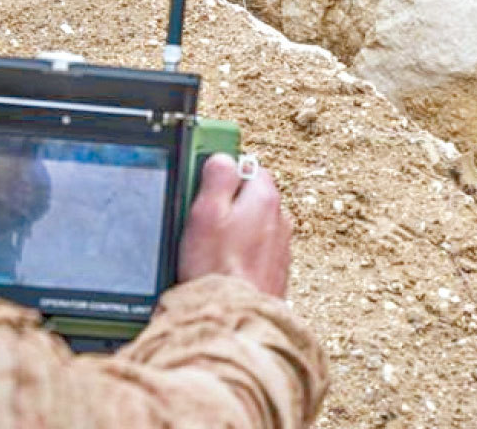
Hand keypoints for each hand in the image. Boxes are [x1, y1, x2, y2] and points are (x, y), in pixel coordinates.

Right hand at [178, 154, 291, 297]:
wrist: (237, 319)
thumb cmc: (219, 269)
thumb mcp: (206, 213)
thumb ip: (217, 179)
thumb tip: (222, 158)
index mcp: (264, 197)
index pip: (246, 167)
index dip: (220, 174)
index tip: (200, 183)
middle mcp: (279, 219)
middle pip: (248, 197)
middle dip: (224, 204)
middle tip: (197, 221)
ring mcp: (279, 246)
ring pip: (251, 225)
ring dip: (231, 231)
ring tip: (205, 249)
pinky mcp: (274, 271)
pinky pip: (253, 251)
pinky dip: (238, 255)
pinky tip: (219, 268)